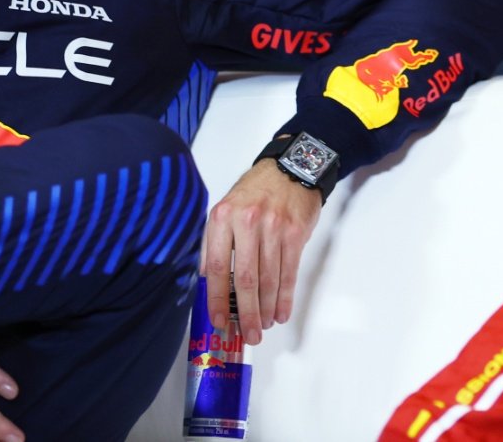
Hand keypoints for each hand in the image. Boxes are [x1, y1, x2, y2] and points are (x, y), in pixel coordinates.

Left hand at [201, 158, 322, 344]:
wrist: (291, 168)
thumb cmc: (255, 192)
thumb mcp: (226, 208)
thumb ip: (215, 243)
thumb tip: (207, 283)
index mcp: (223, 218)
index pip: (215, 267)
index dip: (216, 299)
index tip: (219, 321)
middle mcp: (247, 223)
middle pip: (244, 279)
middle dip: (246, 313)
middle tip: (248, 334)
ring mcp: (274, 228)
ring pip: (268, 279)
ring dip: (267, 309)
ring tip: (264, 326)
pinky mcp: (295, 233)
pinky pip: (289, 272)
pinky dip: (285, 296)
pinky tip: (281, 311)